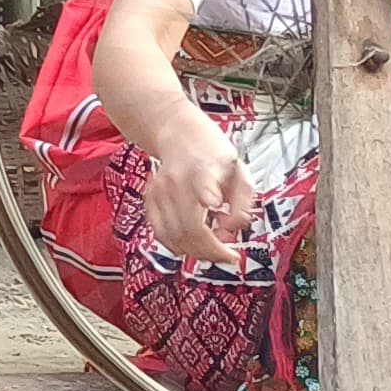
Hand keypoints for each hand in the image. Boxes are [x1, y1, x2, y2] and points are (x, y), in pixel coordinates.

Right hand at [142, 130, 258, 269]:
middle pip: (189, 229)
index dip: (210, 202)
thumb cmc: (213, 153)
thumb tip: (232, 231)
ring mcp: (159, 191)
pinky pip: (160, 233)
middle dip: (211, 251)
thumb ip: (241, 203)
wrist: (178, 133)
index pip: (204, 187)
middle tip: (227, 256)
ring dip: (195, 252)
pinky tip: (191, 247)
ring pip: (173, 237)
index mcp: (204, 169)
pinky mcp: (149, 200)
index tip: (224, 228)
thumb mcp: (240, 171)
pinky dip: (176, 246)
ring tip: (213, 253)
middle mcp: (177, 181)